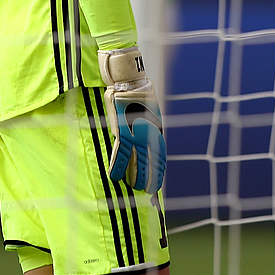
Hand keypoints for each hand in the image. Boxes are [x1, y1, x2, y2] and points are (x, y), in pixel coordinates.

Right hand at [99, 46, 165, 193]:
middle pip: (149, 163)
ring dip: (134, 177)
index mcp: (156, 131)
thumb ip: (150, 128)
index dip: (158, 173)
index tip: (157, 185)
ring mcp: (134, 135)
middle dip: (148, 179)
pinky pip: (118, 154)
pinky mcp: (121, 132)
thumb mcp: (152, 113)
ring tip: (134, 188)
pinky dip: (116, 166)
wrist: (130, 82)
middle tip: (147, 192)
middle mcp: (147, 136)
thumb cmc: (140, 95)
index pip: (159, 158)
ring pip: (135, 162)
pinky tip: (115, 177)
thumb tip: (150, 139)